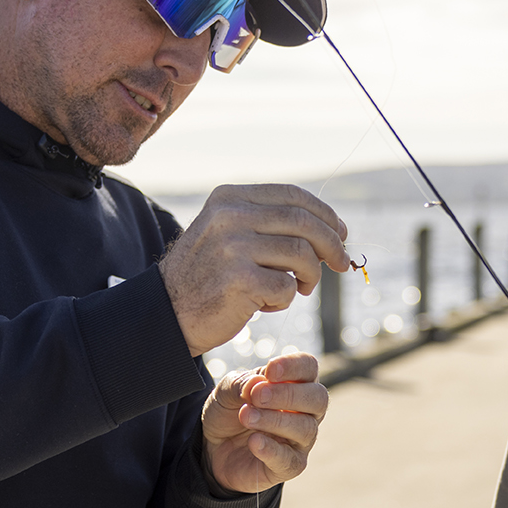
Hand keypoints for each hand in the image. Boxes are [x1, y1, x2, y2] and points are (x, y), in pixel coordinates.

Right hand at [161, 184, 351, 355]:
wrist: (167, 313)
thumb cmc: (209, 275)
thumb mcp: (228, 233)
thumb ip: (268, 222)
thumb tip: (330, 227)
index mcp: (229, 197)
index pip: (292, 195)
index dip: (324, 213)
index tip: (340, 232)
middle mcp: (230, 216)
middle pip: (304, 222)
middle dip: (332, 244)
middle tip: (340, 264)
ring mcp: (233, 247)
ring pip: (302, 254)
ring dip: (311, 275)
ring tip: (302, 287)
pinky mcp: (239, 280)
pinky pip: (287, 286)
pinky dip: (287, 298)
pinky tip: (269, 303)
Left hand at [200, 352, 328, 492]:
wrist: (212, 448)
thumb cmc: (229, 413)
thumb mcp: (227, 391)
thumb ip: (243, 384)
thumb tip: (259, 383)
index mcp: (296, 384)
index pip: (309, 367)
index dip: (294, 366)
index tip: (270, 370)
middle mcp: (306, 412)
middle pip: (318, 398)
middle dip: (287, 394)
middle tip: (256, 396)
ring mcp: (301, 441)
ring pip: (305, 429)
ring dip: (274, 420)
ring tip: (246, 417)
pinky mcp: (289, 467)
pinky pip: (290, 460)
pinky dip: (272, 450)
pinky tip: (253, 441)